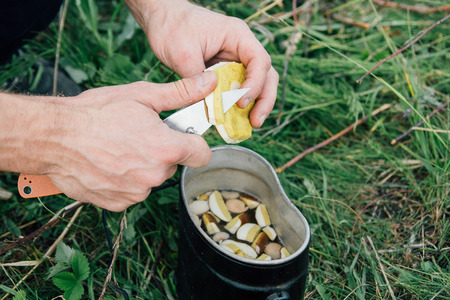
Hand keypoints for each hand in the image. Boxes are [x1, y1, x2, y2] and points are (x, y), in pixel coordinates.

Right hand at [10, 72, 215, 211]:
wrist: (53, 136)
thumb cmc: (95, 113)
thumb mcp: (142, 95)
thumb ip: (181, 92)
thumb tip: (209, 83)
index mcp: (166, 148)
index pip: (202, 154)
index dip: (193, 142)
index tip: (181, 136)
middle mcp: (155, 175)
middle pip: (173, 164)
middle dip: (162, 151)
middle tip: (138, 136)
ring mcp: (136, 192)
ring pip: (151, 178)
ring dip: (142, 167)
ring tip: (119, 149)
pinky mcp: (119, 203)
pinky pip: (133, 192)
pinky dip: (125, 180)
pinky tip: (108, 164)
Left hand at [126, 0, 278, 126]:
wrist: (162, 18)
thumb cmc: (172, 27)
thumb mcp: (183, 54)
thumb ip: (197, 81)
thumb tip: (209, 107)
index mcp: (237, 35)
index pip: (259, 61)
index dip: (255, 84)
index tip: (241, 102)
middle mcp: (242, 47)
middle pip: (266, 74)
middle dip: (264, 99)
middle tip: (255, 121)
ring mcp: (236, 58)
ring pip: (257, 83)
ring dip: (256, 104)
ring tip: (251, 124)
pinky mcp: (227, 70)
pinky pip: (240, 88)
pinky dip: (240, 103)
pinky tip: (236, 119)